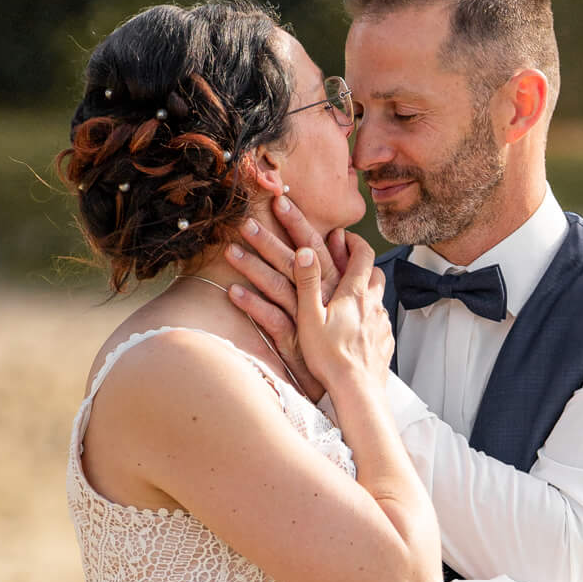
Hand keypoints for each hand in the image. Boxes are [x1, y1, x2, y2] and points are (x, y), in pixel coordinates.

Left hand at [228, 199, 350, 402]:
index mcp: (334, 285)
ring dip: (254, 267)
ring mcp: (307, 319)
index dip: (298, 223)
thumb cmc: (343, 340)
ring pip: (279, 286)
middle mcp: (321, 297)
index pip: (314, 247)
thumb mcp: (347, 299)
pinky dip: (253, 305)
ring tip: (230, 251)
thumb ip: (342, 266)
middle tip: (246, 220)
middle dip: (270, 238)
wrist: (352, 381)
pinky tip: (233, 292)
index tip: (280, 200)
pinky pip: (271, 319)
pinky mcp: (295, 340)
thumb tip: (339, 236)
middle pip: (294, 262)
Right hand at [291, 234, 392, 397]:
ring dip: (367, 293)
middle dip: (362, 265)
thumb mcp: (310, 318)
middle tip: (346, 266)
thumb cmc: (330, 358)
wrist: (357, 391)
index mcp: (355, 294)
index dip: (354, 242)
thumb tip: (305, 251)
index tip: (344, 238)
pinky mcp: (386, 343)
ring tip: (348, 301)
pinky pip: (381, 323)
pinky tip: (357, 330)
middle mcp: (375, 305)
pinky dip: (371, 319)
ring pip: (379, 299)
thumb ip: (308, 283)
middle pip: (376, 273)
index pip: (363, 254)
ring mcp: (383, 325)